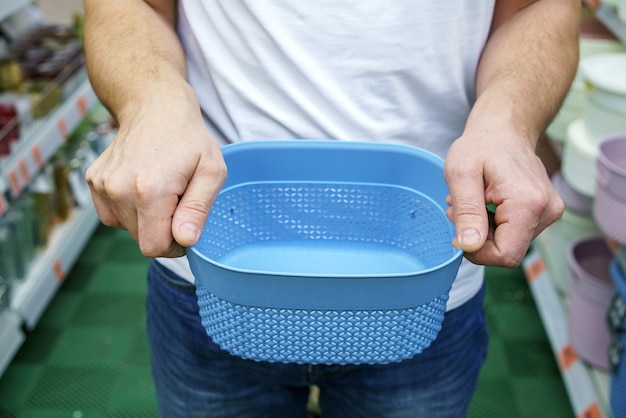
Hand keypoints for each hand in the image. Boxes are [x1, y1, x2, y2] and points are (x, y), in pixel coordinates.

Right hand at [85, 104, 225, 257]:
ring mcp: (102, 185)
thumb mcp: (212, 171)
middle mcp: (119, 189)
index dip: (175, 245)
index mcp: (149, 190)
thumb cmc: (190, 139)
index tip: (186, 224)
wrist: (155, 107)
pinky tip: (143, 186)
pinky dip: (130, 209)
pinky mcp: (94, 181)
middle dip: (163, 229)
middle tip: (177, 199)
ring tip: (161, 188)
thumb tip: (185, 240)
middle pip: (142, 240)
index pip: (155, 248)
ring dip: (147, 218)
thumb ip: (199, 209)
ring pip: (128, 229)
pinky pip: (113, 215)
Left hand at [444, 130, 563, 267]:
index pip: (505, 255)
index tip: (459, 229)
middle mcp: (547, 211)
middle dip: (478, 237)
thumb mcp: (461, 174)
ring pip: (510, 244)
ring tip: (472, 200)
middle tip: (458, 208)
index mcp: (528, 203)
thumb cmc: (480, 146)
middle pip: (507, 251)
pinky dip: (493, 224)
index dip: (477, 252)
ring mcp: (549, 212)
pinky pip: (515, 234)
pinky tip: (484, 202)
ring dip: (483, 230)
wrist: (504, 128)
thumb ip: (466, 212)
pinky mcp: (545, 212)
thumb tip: (470, 246)